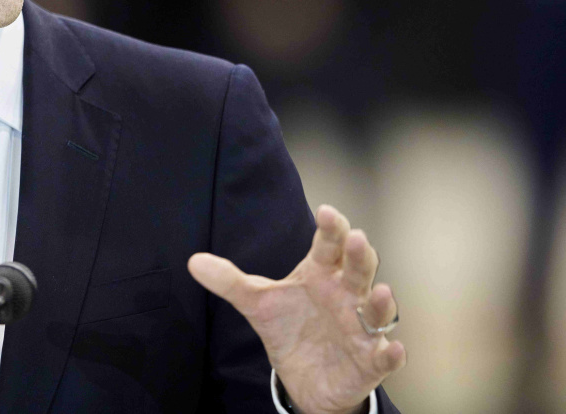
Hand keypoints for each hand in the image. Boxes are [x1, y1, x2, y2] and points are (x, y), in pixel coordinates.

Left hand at [187, 205, 405, 413]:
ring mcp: (361, 328)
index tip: (326, 212)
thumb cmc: (290, 327)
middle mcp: (346, 296)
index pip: (329, 246)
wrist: (304, 376)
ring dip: (380, 302)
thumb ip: (229, 281)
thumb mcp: (257, 302)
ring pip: (377, 310)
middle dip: (359, 255)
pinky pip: (383, 357)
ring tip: (379, 291)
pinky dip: (390, 354)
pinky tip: (392, 349)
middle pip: (359, 270)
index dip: (331, 228)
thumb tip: (193, 261)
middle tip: (356, 237)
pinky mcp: (368, 361)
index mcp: (321, 274)